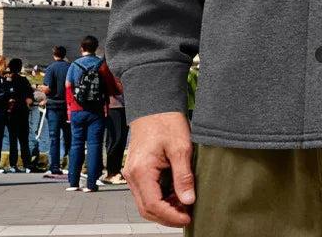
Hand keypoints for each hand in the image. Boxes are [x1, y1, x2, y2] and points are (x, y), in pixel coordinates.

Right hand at [124, 112, 194, 228]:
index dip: (171, 216)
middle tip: (187, 214)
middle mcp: (133, 175)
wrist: (155, 103)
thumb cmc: (165, 120)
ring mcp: (133, 173)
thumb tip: (188, 200)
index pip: (153, 205)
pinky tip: (175, 193)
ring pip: (146, 201)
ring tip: (184, 203)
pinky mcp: (138, 169)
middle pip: (147, 208)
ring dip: (164, 207)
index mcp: (141, 170)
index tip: (187, 217)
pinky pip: (147, 191)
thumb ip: (184, 176)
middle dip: (167, 215)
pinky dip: (160, 196)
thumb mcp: (181, 147)